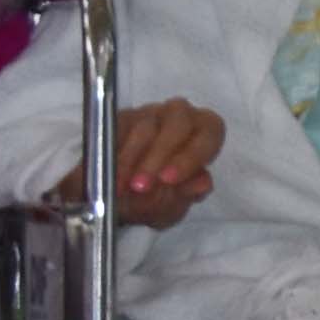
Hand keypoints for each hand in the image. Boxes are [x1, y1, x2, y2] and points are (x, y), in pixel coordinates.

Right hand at [67, 100, 228, 230]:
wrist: (112, 200)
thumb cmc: (152, 198)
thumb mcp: (170, 205)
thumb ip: (186, 194)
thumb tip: (202, 184)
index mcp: (204, 134)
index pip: (211, 131)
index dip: (191, 155)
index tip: (169, 179)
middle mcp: (180, 118)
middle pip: (178, 123)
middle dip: (158, 156)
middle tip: (141, 186)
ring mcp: (148, 115)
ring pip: (144, 128)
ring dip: (131, 160)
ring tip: (121, 188)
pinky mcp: (119, 118)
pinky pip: (116, 130)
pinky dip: (112, 155)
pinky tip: (108, 175)